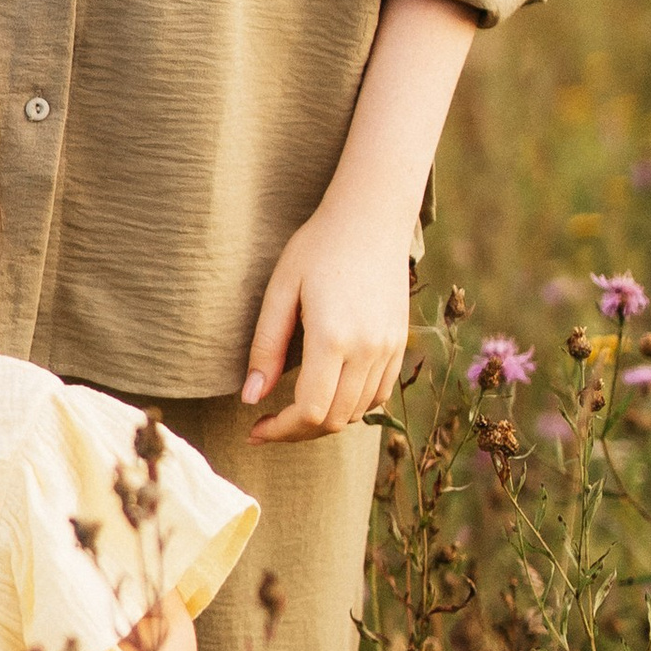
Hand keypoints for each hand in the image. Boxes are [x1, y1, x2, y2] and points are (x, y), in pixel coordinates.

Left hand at [241, 200, 411, 442]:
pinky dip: (351, 405)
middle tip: (267, 424)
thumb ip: (265, 347)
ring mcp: (389, 348)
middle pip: (334, 420)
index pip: (309, 411)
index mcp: (333, 337)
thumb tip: (250, 397)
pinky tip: (327, 393)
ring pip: (357, 412)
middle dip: (297, 431)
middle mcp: (367, 349)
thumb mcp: (280, 291)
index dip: (279, 430)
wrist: (371, 219)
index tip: (254, 430)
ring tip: (293, 410)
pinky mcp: (399, 343)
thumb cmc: (317, 248)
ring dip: (324, 421)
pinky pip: (378, 394)